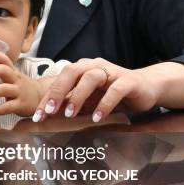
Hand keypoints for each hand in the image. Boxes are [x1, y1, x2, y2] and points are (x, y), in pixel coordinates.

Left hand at [0, 51, 42, 116]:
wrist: (41, 98)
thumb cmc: (22, 87)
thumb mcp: (14, 77)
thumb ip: (2, 72)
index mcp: (13, 72)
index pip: (5, 60)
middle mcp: (16, 79)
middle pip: (4, 70)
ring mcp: (19, 92)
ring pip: (4, 89)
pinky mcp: (21, 105)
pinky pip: (8, 107)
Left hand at [33, 58, 158, 122]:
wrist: (145, 88)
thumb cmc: (112, 95)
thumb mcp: (89, 100)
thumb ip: (71, 104)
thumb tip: (47, 119)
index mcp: (81, 69)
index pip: (59, 81)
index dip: (47, 98)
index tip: (38, 116)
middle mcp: (94, 66)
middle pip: (71, 72)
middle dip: (58, 92)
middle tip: (49, 112)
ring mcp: (112, 71)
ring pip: (91, 78)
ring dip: (78, 96)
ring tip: (69, 115)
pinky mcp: (128, 81)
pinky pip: (114, 90)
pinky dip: (104, 104)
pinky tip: (97, 118)